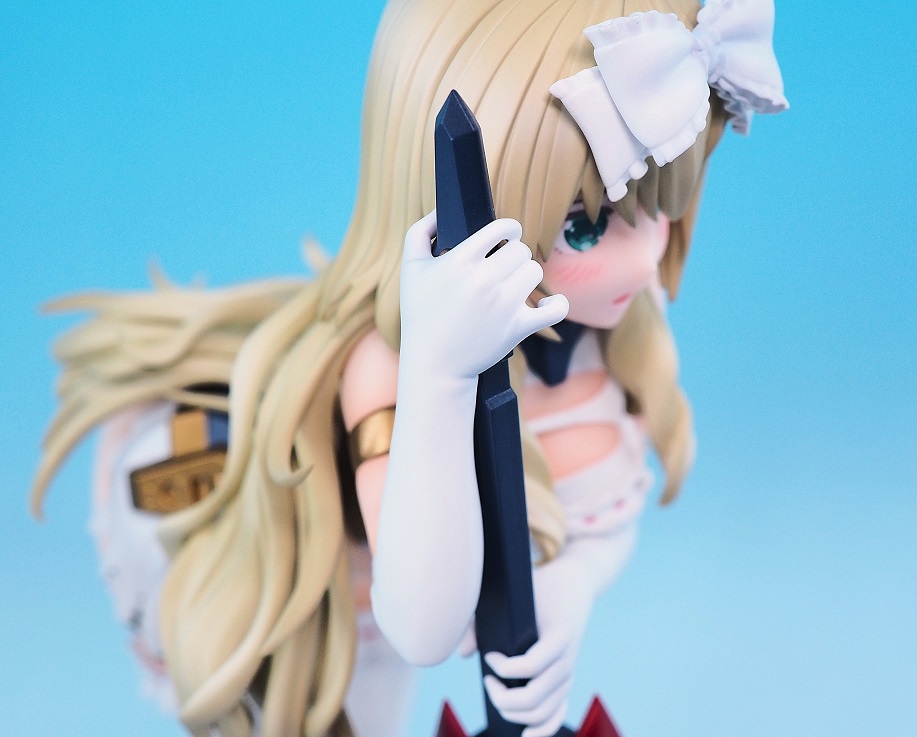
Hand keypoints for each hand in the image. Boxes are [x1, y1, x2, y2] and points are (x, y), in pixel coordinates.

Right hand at [400, 211, 568, 379]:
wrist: (434, 365)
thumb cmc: (421, 315)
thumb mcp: (410, 269)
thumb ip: (421, 231)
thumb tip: (441, 210)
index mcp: (460, 261)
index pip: (503, 227)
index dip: (508, 228)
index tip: (506, 236)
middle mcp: (484, 280)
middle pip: (521, 249)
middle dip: (512, 255)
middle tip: (501, 267)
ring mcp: (504, 305)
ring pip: (534, 271)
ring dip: (525, 276)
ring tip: (510, 286)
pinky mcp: (518, 328)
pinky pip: (556, 309)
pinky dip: (556, 305)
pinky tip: (544, 305)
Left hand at [482, 555, 593, 736]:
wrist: (576, 584)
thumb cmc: (539, 587)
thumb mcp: (514, 593)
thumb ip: (484, 617)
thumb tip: (463, 654)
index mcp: (559, 636)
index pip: (532, 666)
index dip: (504, 668)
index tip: (490, 656)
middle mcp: (567, 660)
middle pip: (534, 697)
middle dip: (503, 698)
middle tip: (488, 681)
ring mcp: (569, 674)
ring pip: (543, 711)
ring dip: (513, 712)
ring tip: (496, 692)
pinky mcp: (567, 681)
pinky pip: (557, 714)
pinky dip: (542, 729)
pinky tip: (522, 734)